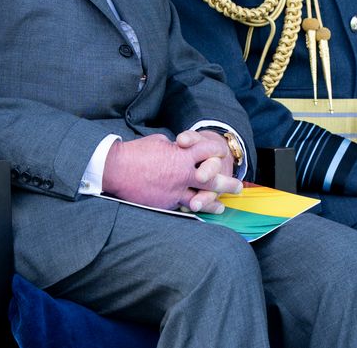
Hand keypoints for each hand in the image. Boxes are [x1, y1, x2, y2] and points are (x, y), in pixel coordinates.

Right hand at [102, 133, 241, 213]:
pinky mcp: (166, 203)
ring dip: (213, 203)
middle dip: (227, 183)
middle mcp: (184, 173)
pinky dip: (193, 212)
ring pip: (201, 198)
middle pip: (213, 179)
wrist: (118, 168)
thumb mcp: (160, 142)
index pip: (208, 151)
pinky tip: (197, 214)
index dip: (217, 152)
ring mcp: (176, 190)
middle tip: (238, 188)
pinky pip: (183, 208)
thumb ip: (175, 148)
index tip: (222, 154)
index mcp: (183, 154)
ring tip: (222, 207)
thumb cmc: (137, 152)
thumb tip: (180, 149)